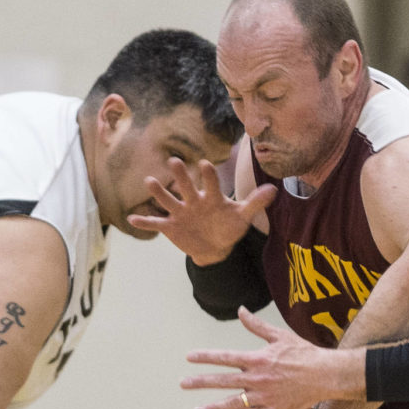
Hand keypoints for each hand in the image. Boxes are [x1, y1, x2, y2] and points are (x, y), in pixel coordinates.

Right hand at [126, 158, 275, 261]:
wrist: (215, 247)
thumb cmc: (228, 227)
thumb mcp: (242, 217)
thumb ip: (255, 203)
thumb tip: (275, 189)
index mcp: (211, 196)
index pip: (210, 183)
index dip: (208, 175)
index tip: (205, 165)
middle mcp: (193, 200)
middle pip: (186, 186)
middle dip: (181, 175)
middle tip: (174, 161)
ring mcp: (180, 212)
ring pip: (168, 200)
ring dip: (159, 192)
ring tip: (149, 181)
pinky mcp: (171, 226)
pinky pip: (156, 223)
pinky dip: (145, 221)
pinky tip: (132, 218)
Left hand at [183, 307, 359, 408]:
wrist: (326, 375)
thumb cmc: (304, 353)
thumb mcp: (280, 335)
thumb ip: (257, 326)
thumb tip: (241, 310)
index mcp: (257, 359)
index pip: (225, 358)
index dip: (206, 357)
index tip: (189, 357)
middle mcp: (257, 379)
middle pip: (223, 381)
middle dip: (200, 382)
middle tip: (182, 384)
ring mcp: (265, 397)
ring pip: (234, 403)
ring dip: (213, 407)